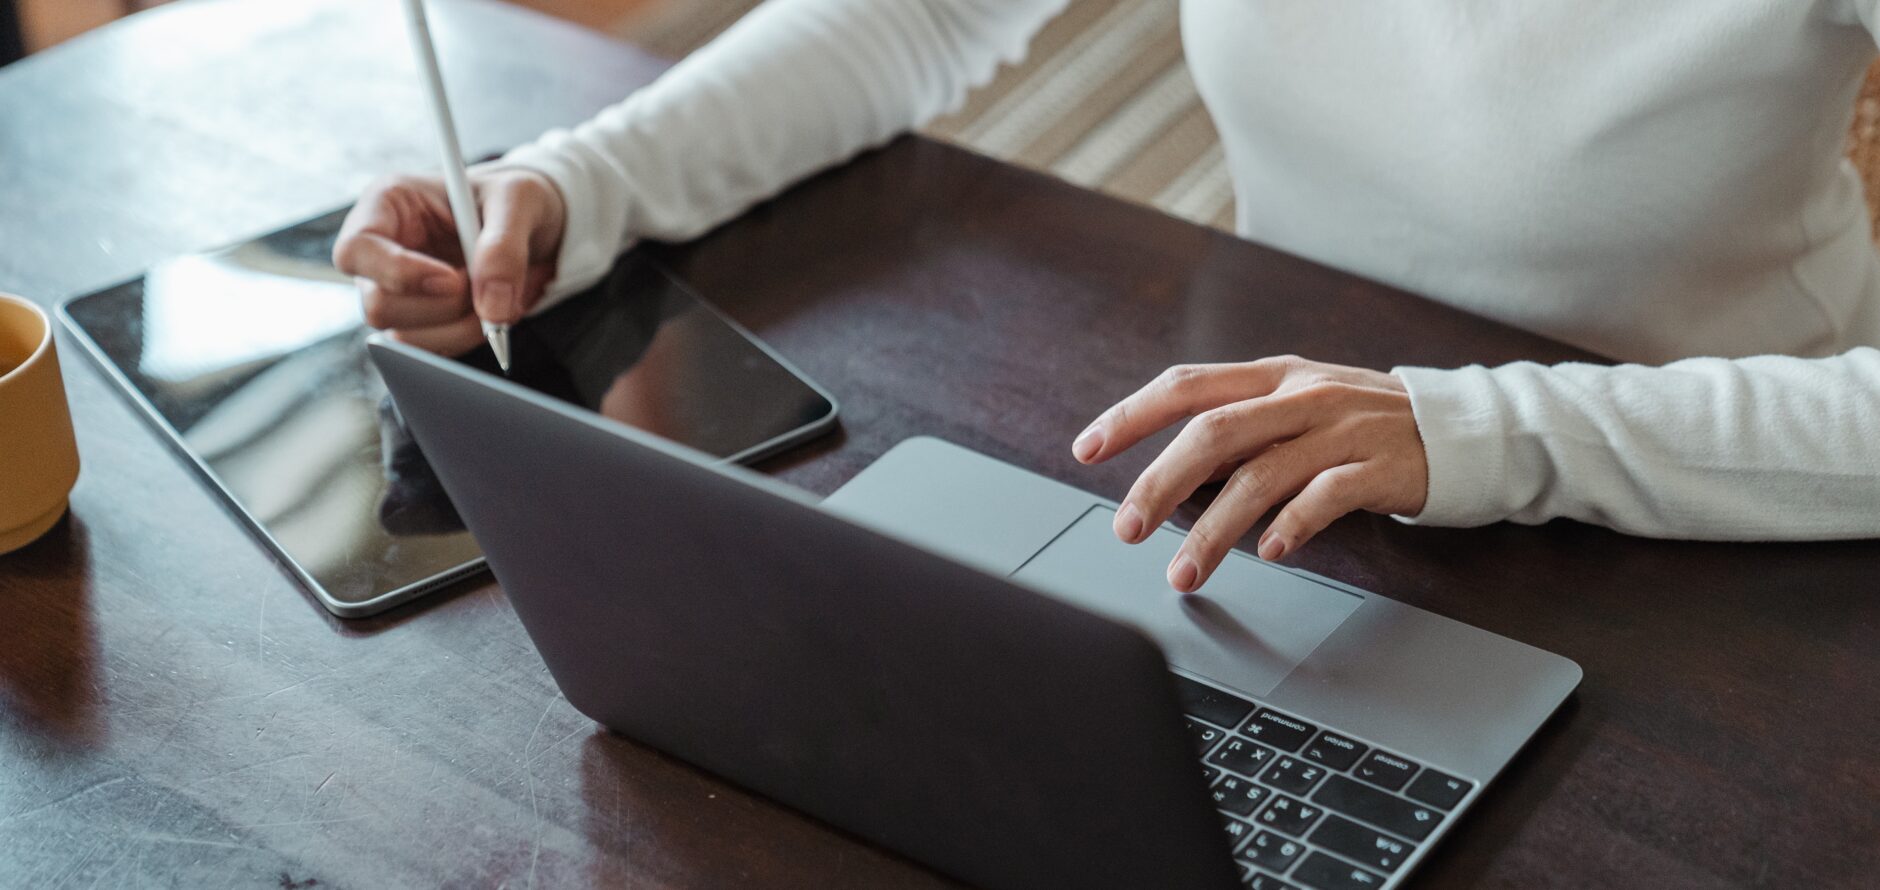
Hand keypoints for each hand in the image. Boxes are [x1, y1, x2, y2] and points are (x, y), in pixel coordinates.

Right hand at [333, 168, 565, 354]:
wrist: (532, 222)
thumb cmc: (511, 198)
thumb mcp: (519, 199)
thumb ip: (505, 246)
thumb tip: (491, 308)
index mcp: (386, 204)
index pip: (355, 251)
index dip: (398, 273)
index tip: (453, 279)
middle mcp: (380, 251)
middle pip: (378, 305)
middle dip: (444, 307)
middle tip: (492, 285)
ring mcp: (395, 291)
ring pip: (406, 337)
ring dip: (463, 328)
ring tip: (505, 296)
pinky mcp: (419, 321)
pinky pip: (432, 350)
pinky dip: (471, 338)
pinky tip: (497, 309)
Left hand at [1071, 357, 1428, 591]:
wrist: (1461, 429)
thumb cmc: (1364, 425)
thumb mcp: (1297, 409)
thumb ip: (1240, 431)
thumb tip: (1170, 475)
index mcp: (1272, 377)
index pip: (1186, 386)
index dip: (1132, 415)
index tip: (1087, 448)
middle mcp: (1301, 396)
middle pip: (1213, 432)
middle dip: (1160, 483)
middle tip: (1127, 529)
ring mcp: (1341, 429)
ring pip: (1261, 474)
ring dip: (1215, 529)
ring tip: (1186, 572)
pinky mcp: (1379, 466)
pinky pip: (1325, 497)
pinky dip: (1292, 525)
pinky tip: (1270, 553)